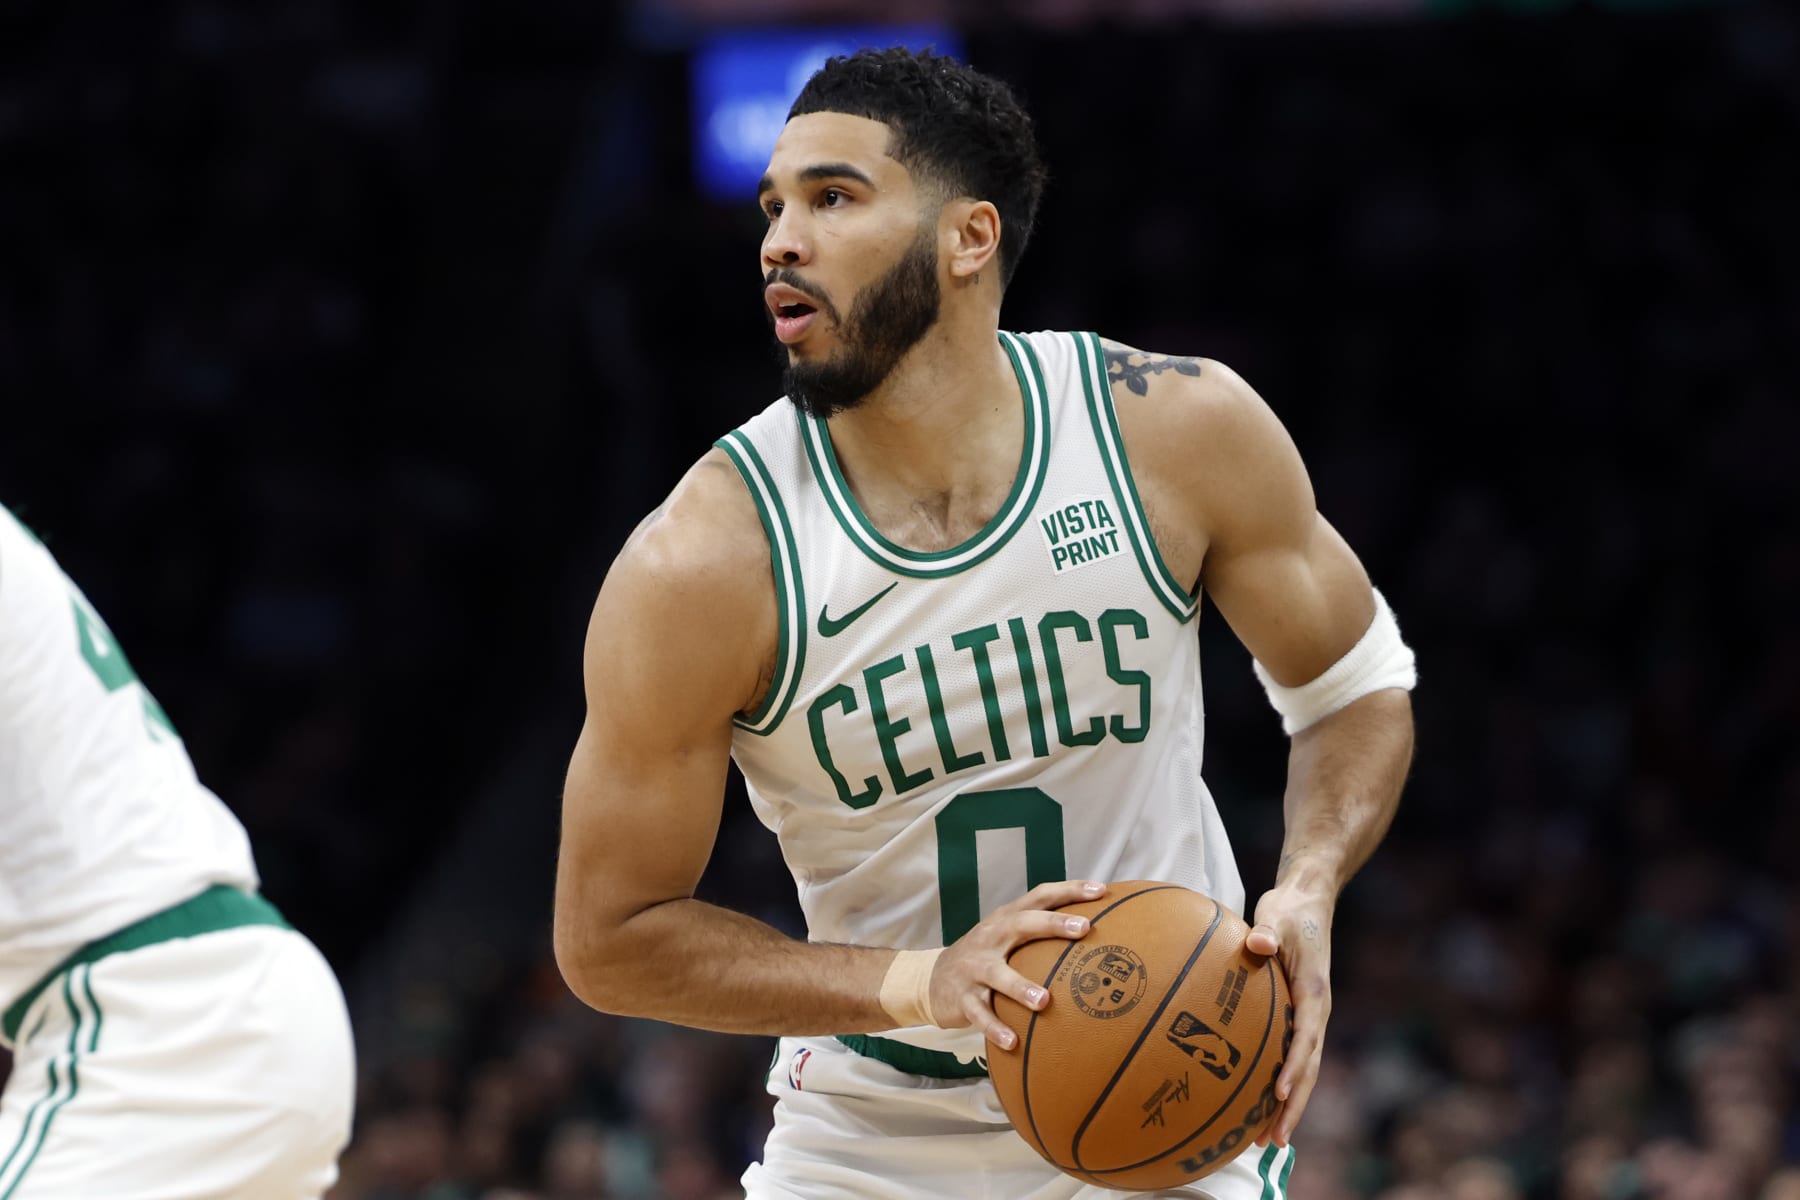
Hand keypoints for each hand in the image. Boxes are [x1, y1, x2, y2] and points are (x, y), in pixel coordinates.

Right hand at [929, 879, 1106, 1049]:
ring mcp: (974, 968)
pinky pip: (979, 1014)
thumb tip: (1095, 929)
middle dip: (1053, 924)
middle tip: (1084, 929)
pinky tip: (1013, 1041)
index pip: (1039, 896)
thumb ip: (1041, 931)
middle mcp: (990, 938)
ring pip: (997, 975)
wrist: (931, 979)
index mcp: (1005, 919)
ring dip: (1020, 987)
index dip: (1070, 891)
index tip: (1101, 890)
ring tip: (1044, 1001)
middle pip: (1021, 924)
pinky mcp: (963, 998)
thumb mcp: (1007, 936)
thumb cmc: (985, 956)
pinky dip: (995, 1028)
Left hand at [1245, 883, 1333, 1146]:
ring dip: (1288, 1104)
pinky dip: (1280, 1082)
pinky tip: (1258, 1103)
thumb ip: (1268, 932)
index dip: (1294, 1067)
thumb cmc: (1290, 910)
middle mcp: (1316, 1010)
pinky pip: (1292, 1056)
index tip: (1277, 1093)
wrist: (1308, 901)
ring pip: (1303, 1069)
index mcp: (1314, 991)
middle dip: (1293, 1105)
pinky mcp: (1299, 1015)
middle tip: (1274, 1140)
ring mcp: (1309, 1016)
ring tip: (1267, 1139)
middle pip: (1309, 1067)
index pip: (1306, 1037)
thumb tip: (1257, 943)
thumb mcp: (1277, 916)